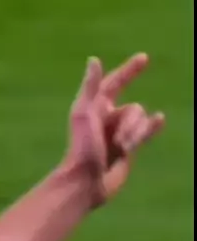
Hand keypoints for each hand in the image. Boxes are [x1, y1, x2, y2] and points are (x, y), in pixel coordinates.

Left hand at [67, 53, 164, 206]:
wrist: (87, 182)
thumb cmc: (81, 148)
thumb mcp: (83, 114)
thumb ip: (90, 88)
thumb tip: (94, 60)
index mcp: (96, 106)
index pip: (115, 82)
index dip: (129, 70)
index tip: (144, 58)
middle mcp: (109, 116)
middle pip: (134, 109)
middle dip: (130, 125)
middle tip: (118, 143)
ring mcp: (120, 131)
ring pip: (141, 122)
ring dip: (135, 135)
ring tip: (122, 150)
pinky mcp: (129, 147)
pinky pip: (146, 132)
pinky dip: (153, 127)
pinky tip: (160, 120)